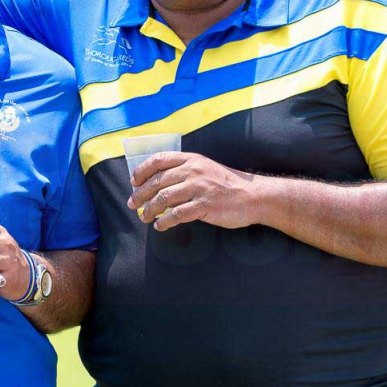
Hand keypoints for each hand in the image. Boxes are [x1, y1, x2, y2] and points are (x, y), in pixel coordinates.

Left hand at [128, 151, 263, 231]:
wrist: (254, 196)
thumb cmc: (227, 184)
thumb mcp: (205, 168)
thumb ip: (184, 171)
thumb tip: (158, 183)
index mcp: (191, 160)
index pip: (158, 160)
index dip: (142, 171)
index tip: (134, 182)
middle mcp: (193, 171)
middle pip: (157, 181)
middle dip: (140, 194)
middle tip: (132, 204)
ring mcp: (199, 188)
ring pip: (163, 198)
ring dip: (149, 210)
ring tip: (145, 217)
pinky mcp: (204, 205)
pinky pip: (176, 214)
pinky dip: (164, 222)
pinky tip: (160, 226)